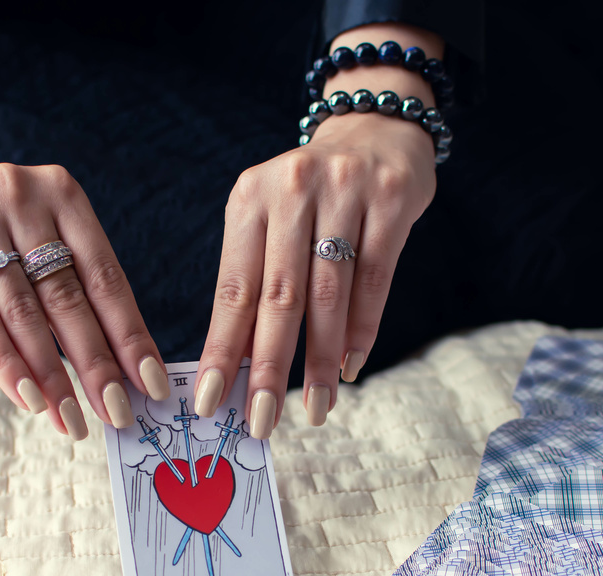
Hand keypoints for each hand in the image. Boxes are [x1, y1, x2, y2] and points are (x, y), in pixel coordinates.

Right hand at [0, 163, 170, 439]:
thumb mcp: (35, 240)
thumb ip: (70, 286)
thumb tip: (116, 369)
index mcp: (62, 194)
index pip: (105, 276)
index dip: (130, 334)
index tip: (151, 383)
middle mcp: (22, 197)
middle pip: (68, 298)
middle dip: (97, 365)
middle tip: (118, 414)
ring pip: (24, 314)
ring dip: (53, 376)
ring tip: (74, 420)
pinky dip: (7, 366)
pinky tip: (30, 400)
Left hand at [194, 112, 436, 436]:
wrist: (375, 129)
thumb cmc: (311, 195)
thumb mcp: (270, 219)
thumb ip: (257, 282)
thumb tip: (242, 368)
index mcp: (248, 199)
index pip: (233, 289)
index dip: (222, 350)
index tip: (212, 402)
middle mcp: (291, 190)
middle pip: (279, 297)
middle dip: (269, 368)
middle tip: (261, 421)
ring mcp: (344, 190)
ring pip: (329, 294)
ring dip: (319, 360)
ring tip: (314, 409)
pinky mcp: (390, 199)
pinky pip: (374, 279)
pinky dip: (362, 330)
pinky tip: (348, 367)